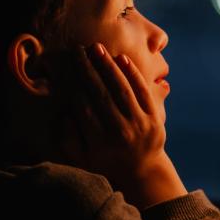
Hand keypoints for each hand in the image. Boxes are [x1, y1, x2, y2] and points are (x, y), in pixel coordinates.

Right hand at [57, 43, 184, 207]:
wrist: (143, 171)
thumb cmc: (105, 162)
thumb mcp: (82, 158)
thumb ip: (69, 139)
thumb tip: (64, 114)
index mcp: (99, 141)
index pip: (83, 106)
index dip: (74, 84)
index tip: (65, 66)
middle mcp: (121, 131)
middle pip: (102, 94)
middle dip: (88, 69)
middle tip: (78, 49)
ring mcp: (141, 124)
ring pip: (122, 89)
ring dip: (109, 67)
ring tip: (97, 48)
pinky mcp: (156, 119)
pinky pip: (143, 92)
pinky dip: (133, 75)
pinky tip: (122, 59)